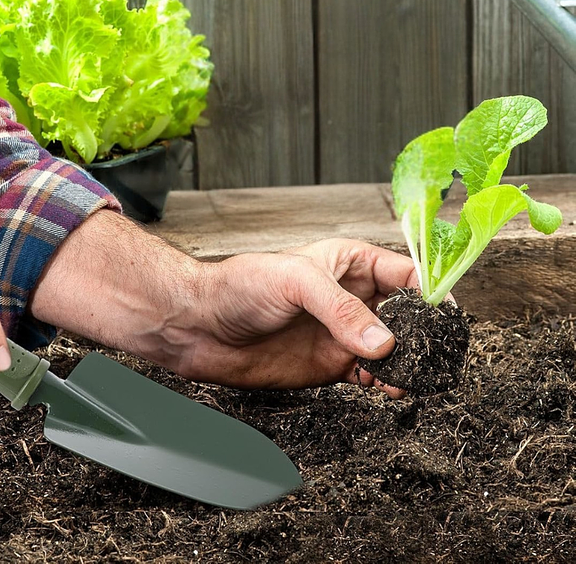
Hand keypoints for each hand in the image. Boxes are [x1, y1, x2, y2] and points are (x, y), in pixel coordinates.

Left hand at [174, 239, 416, 391]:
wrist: (202, 326)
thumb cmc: (239, 286)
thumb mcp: (295, 281)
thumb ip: (340, 310)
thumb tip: (383, 341)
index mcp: (348, 261)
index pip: (404, 272)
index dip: (429, 291)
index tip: (446, 315)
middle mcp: (350, 296)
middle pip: (407, 314)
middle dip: (426, 333)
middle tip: (437, 354)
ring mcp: (342, 331)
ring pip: (394, 348)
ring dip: (409, 362)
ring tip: (411, 375)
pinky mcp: (331, 362)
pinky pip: (372, 374)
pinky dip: (387, 382)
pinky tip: (387, 387)